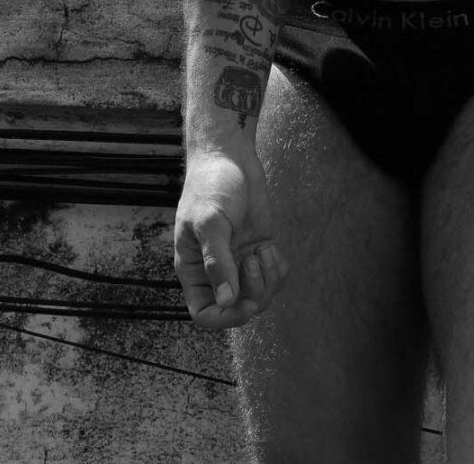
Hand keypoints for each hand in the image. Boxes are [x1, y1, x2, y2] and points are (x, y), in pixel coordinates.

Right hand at [174, 150, 289, 328]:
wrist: (229, 156)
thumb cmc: (210, 185)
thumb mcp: (209, 221)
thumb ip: (217, 261)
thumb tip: (226, 301)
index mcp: (194, 269)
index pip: (205, 313)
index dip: (225, 317)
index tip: (244, 302)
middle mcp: (217, 270)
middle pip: (237, 308)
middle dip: (253, 293)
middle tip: (255, 261)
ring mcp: (240, 260)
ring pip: (259, 294)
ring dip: (268, 280)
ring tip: (263, 250)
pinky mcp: (259, 248)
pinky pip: (275, 276)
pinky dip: (278, 268)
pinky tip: (271, 245)